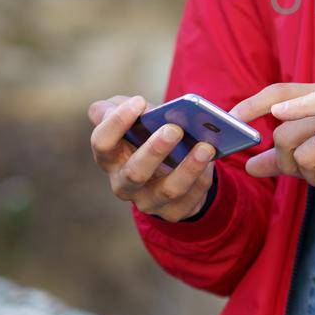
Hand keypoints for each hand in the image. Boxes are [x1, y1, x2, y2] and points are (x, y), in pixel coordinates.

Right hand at [87, 94, 218, 220]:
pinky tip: (212, 163)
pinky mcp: (173, 212)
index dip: (117, 122)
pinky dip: (202, 179)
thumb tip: (130, 103)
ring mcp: (148, 201)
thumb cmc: (147, 136)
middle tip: (174, 129)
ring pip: (168, 189)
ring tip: (206, 147)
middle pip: (134, 172)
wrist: (168, 170)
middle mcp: (124, 184)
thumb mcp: (134, 119)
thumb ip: (123, 106)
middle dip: (154, 150)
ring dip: (188, 168)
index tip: (138, 101)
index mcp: (110, 157)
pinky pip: (191, 198)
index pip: (101, 143)